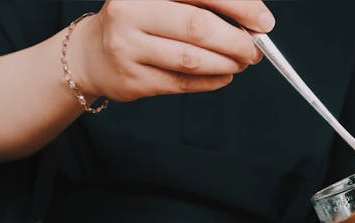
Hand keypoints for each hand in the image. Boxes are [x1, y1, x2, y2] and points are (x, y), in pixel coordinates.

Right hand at [70, 0, 274, 101]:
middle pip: (197, 26)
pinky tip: (224, 77)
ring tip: (241, 62)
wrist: (91, 54)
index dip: (238, 5)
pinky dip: (209, 82)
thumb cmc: (137, 20)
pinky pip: (180, 83)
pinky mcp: (132, 81)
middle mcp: (130, 12)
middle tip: (255, 48)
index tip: (263, 20)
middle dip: (235, 40)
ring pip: (190, 59)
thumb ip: (199, 2)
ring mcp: (128, 49)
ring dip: (225, 63)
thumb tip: (250, 19)